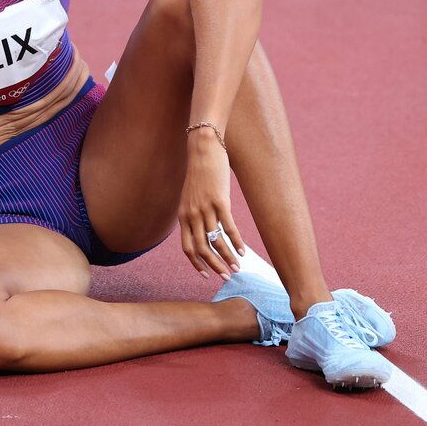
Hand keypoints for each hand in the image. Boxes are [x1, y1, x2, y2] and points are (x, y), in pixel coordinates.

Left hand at [177, 131, 244, 280]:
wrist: (203, 149)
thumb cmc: (199, 172)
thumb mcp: (190, 196)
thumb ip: (194, 214)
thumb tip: (205, 230)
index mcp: (183, 216)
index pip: (187, 248)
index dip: (197, 265)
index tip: (207, 275)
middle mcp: (192, 215)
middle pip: (202, 249)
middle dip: (215, 266)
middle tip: (227, 277)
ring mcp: (205, 209)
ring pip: (216, 241)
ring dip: (228, 257)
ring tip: (238, 267)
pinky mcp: (220, 201)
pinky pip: (229, 227)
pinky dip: (237, 242)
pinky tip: (243, 250)